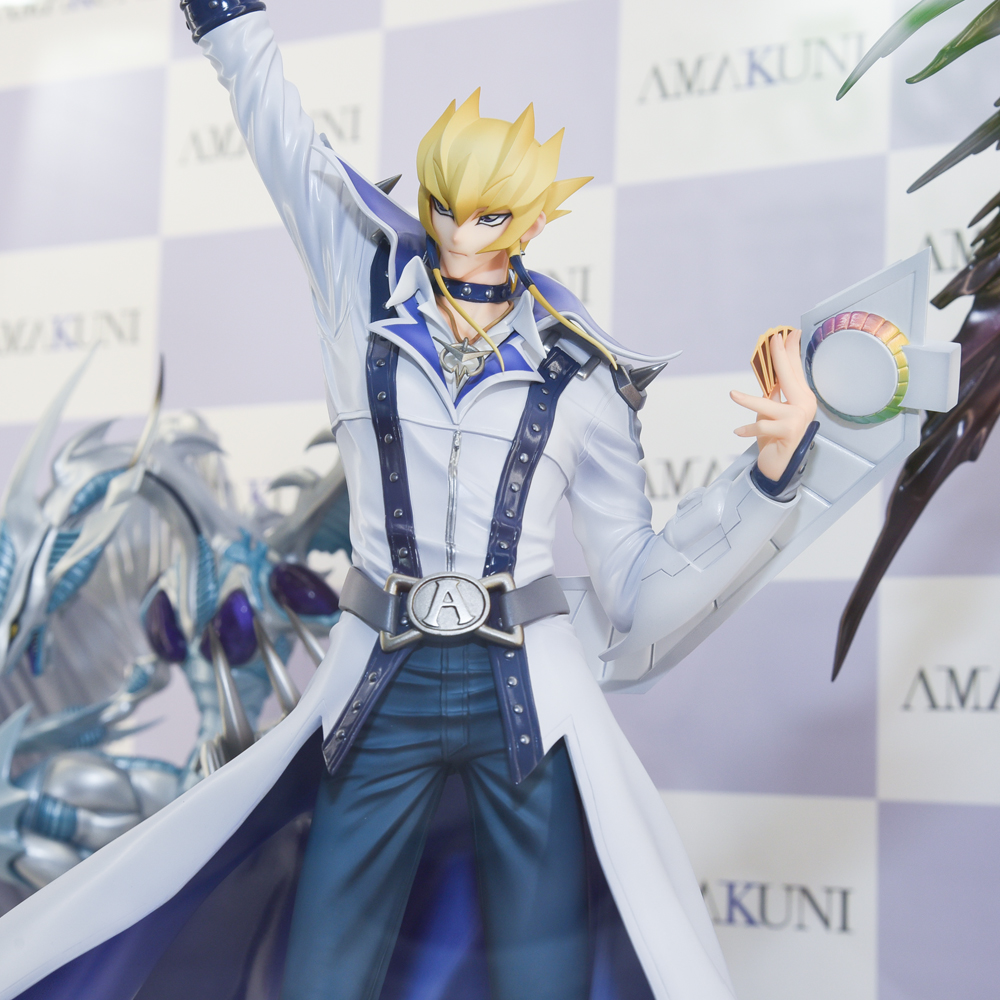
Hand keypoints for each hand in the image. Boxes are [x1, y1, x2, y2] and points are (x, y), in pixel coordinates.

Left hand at [730, 328, 816, 480]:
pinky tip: (738, 431)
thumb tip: (768, 375)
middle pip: (789, 376)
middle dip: (780, 356)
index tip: (787, 334)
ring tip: (732, 395)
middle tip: (773, 340)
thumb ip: (773, 394)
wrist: (780, 466)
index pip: (796, 369)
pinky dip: (748, 429)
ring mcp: (798, 418)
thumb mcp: (773, 412)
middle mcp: (804, 405)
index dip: (791, 351)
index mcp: (802, 397)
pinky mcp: (789, 432)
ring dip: (748, 400)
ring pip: (768, 404)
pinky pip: (761, 426)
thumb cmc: (776, 438)